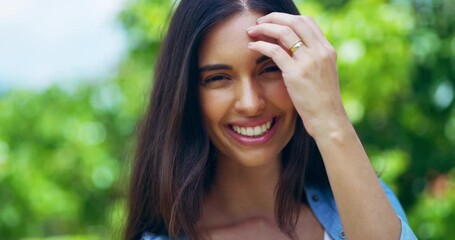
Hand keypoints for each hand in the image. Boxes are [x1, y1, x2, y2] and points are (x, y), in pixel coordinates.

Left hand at [247, 13, 348, 137]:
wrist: (328, 118)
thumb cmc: (322, 101)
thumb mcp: (322, 74)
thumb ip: (311, 59)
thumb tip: (292, 48)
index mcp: (327, 50)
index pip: (307, 22)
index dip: (288, 18)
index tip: (274, 21)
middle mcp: (320, 52)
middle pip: (295, 21)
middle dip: (274, 17)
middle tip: (259, 21)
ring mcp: (308, 62)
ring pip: (284, 32)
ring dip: (264, 28)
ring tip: (252, 30)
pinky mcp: (296, 74)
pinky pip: (274, 51)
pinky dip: (260, 45)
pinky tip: (251, 47)